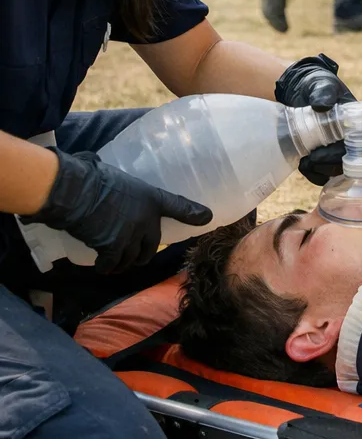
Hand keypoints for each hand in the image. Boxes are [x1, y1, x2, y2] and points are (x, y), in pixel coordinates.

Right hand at [27, 150, 212, 273]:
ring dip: (123, 263)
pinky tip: (101, 264)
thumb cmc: (94, 179)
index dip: (193, 213)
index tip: (207, 218)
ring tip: (114, 261)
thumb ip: (124, 189)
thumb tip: (106, 172)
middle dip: (143, 255)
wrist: (78, 192)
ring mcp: (130, 235)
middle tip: (134, 255)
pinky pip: (111, 264)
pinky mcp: (112, 247)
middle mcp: (146, 219)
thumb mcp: (120, 180)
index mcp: (151, 198)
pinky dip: (105, 267)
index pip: (178, 206)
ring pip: (131, 259)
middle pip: (152, 247)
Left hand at [275, 54, 361, 184]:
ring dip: (321, 171)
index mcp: (359, 126)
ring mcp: (334, 151)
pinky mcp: (318, 157)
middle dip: (333, 164)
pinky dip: (312, 174)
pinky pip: (319, 174)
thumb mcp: (322, 84)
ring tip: (306, 162)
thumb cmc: (318, 85)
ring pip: (335, 171)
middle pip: (351, 164)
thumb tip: (322, 106)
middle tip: (314, 158)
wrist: (298, 90)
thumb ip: (324, 91)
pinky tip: (303, 165)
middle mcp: (349, 142)